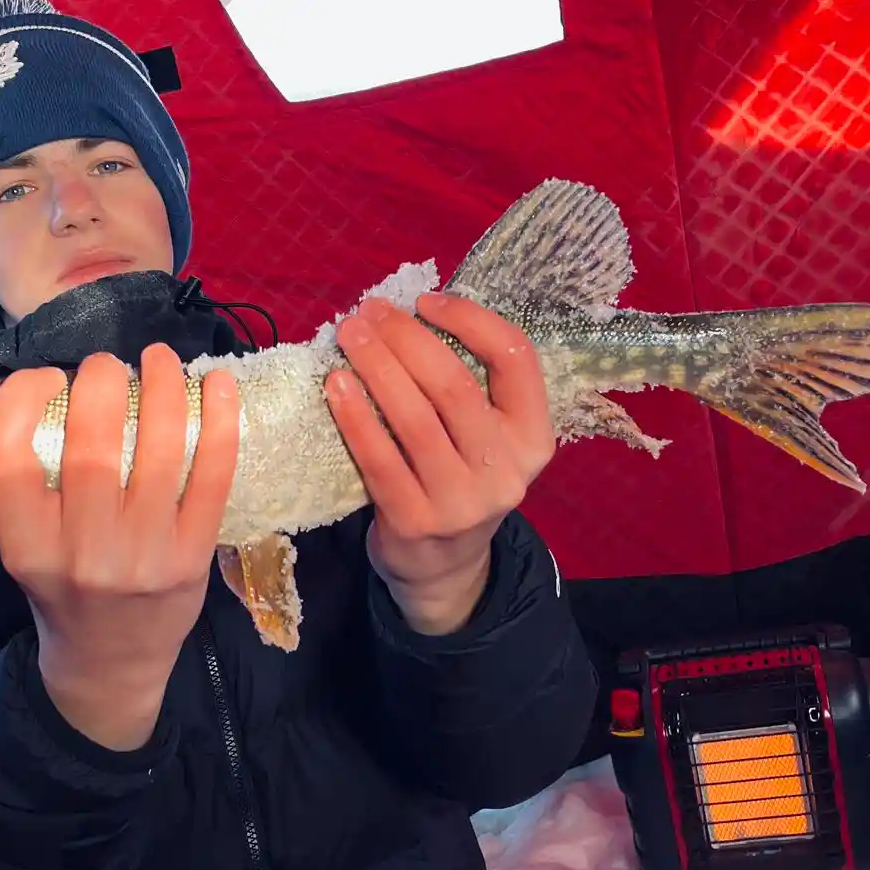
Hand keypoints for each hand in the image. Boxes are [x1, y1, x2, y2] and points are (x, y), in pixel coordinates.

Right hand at [0, 347, 239, 749]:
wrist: (111, 664)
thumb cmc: (64, 592)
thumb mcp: (24, 550)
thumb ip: (33, 486)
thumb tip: (61, 387)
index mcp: (27, 548)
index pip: (6, 462)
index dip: (18, 403)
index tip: (43, 378)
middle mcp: (84, 555)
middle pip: (91, 448)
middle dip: (101, 386)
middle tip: (106, 365)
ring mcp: (145, 557)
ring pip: (159, 453)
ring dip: (163, 390)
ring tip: (159, 358)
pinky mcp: (193, 558)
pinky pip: (213, 477)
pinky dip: (220, 424)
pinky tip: (217, 384)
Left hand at [324, 293, 554, 634]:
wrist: (444, 568)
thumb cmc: (459, 481)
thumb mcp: (488, 441)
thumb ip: (468, 388)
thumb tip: (407, 315)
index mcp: (533, 437)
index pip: (515, 358)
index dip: (470, 319)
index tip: (426, 301)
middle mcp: (507, 471)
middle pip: (454, 385)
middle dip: (406, 338)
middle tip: (369, 311)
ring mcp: (462, 502)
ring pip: (414, 418)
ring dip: (376, 367)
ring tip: (348, 334)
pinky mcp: (416, 523)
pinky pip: (379, 459)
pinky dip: (354, 416)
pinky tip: (335, 385)